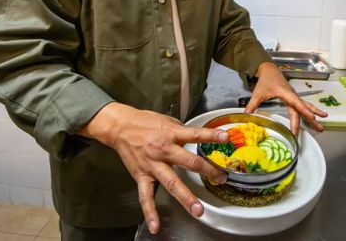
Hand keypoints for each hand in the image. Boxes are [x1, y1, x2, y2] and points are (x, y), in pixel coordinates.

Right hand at [78, 102, 228, 233]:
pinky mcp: (141, 176)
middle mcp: (164, 150)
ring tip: (197, 209)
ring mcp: (153, 165)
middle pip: (188, 162)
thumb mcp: (167, 120)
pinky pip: (146, 196)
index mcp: (171, 134)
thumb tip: (198, 136)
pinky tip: (155, 225)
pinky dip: (150, 212)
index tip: (225, 138)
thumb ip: (182, 131)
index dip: (211, 136)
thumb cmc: (145, 122)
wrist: (121, 127)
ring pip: (171, 183)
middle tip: (220, 179)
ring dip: (185, 197)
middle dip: (206, 171)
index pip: (195, 135)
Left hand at [244, 62, 327, 134]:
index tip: (312, 117)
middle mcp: (292, 95)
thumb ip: (252, 105)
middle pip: (303, 108)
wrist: (269, 70)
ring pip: (306, 107)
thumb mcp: (257, 93)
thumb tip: (247, 116)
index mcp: (285, 92)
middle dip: (311, 118)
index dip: (304, 110)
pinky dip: (309, 112)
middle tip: (319, 128)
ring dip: (314, 116)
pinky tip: (316, 118)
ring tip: (322, 126)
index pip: (296, 103)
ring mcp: (294, 96)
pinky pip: (303, 106)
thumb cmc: (265, 80)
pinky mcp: (294, 98)